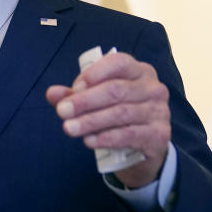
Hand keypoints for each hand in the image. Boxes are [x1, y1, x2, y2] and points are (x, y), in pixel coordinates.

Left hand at [46, 51, 170, 187]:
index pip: (118, 63)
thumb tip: (52, 94)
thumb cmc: (117, 115)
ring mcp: (159, 111)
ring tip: (69, 128)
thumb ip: (75, 95)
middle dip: (85, 101)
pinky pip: (129, 135)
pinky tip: (89, 141)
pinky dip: (106, 138)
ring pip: (121, 113)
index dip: (94, 74)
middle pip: (116, 90)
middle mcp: (153, 88)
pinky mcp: (159, 135)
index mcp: (138, 71)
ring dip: (91, 121)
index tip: (74, 88)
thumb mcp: (95, 102)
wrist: (143, 148)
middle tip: (62, 111)